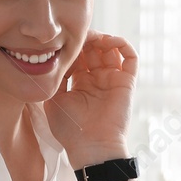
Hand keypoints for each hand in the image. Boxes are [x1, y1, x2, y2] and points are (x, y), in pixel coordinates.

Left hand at [45, 32, 136, 169]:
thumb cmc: (70, 129)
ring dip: (102, 39)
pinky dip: (122, 44)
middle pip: (94, 49)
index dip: (72, 45)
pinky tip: (108, 41)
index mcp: (80, 83)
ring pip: (111, 49)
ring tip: (93, 37)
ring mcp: (112, 79)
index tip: (62, 39)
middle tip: (78, 33)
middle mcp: (97, 79)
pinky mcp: (127, 81)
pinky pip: (130, 57)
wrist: (91, 147)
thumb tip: (50, 58)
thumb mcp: (53, 100)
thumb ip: (54, 78)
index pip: (78, 55)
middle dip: (87, 39)